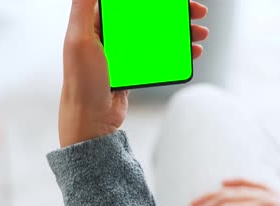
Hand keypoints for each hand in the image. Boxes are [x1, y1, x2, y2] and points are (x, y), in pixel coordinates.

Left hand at [59, 0, 208, 146]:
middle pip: (147, 13)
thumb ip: (83, 6)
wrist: (90, 120)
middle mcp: (109, 33)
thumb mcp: (79, 39)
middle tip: (197, 12)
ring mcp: (123, 51)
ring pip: (156, 33)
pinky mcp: (133, 68)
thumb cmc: (81, 81)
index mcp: (95, 21)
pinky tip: (191, 52)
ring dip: (180, 31)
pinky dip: (176, 51)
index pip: (129, 1)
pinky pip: (158, 54)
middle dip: (173, 12)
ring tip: (200, 34)